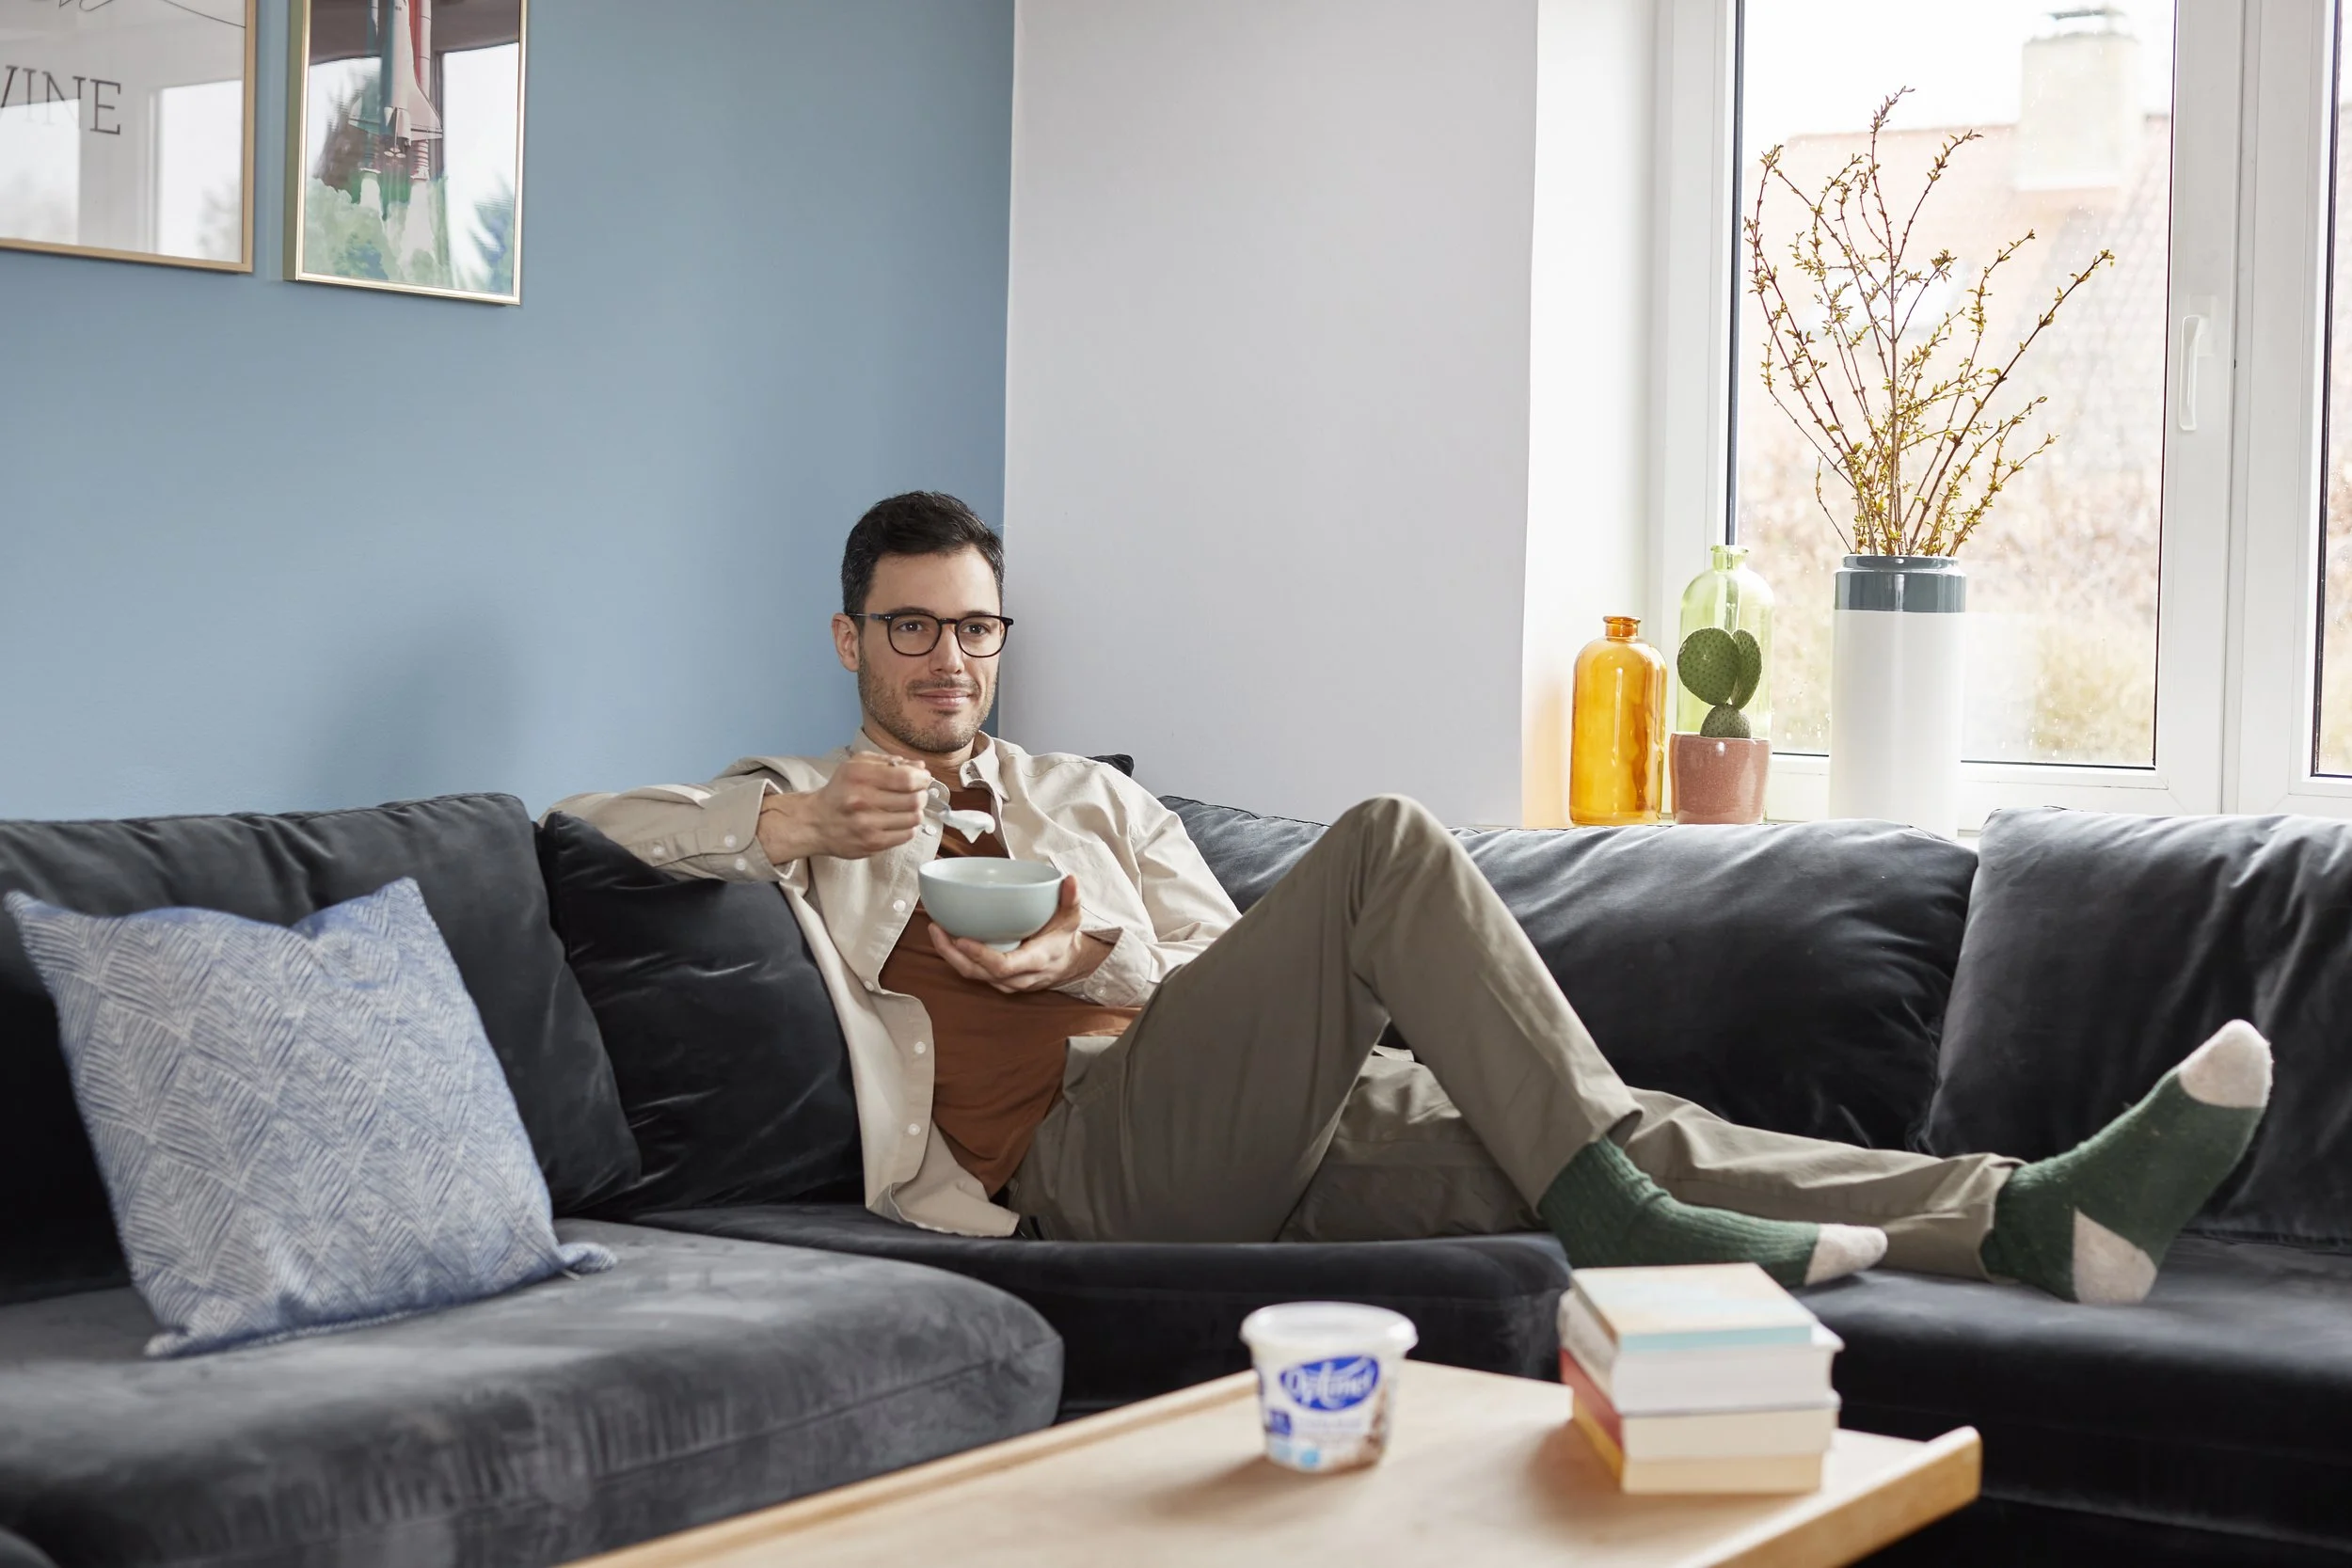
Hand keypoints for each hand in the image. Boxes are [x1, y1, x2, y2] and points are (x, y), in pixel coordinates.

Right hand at [758, 752, 929, 862]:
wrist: (816, 822)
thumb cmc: (840, 791)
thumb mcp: (857, 765)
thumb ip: (888, 761)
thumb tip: (920, 767)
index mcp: (860, 776)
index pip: (907, 778)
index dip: (922, 778)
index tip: (923, 778)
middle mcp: (862, 800)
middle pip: (914, 799)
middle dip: (921, 794)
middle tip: (917, 793)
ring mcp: (867, 825)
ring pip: (914, 818)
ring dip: (916, 811)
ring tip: (907, 808)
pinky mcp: (872, 844)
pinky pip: (906, 835)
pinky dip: (908, 826)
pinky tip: (899, 821)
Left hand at [929, 875, 1114, 993]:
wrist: (1068, 965)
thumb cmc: (1064, 938)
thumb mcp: (1072, 917)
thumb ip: (1071, 898)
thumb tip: (1069, 879)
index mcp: (1036, 960)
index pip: (1004, 966)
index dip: (980, 955)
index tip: (961, 939)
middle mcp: (1019, 977)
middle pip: (979, 973)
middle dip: (953, 954)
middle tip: (936, 928)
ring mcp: (1007, 983)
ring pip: (973, 975)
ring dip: (950, 956)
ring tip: (936, 929)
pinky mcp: (998, 981)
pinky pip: (974, 973)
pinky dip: (957, 958)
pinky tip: (946, 938)